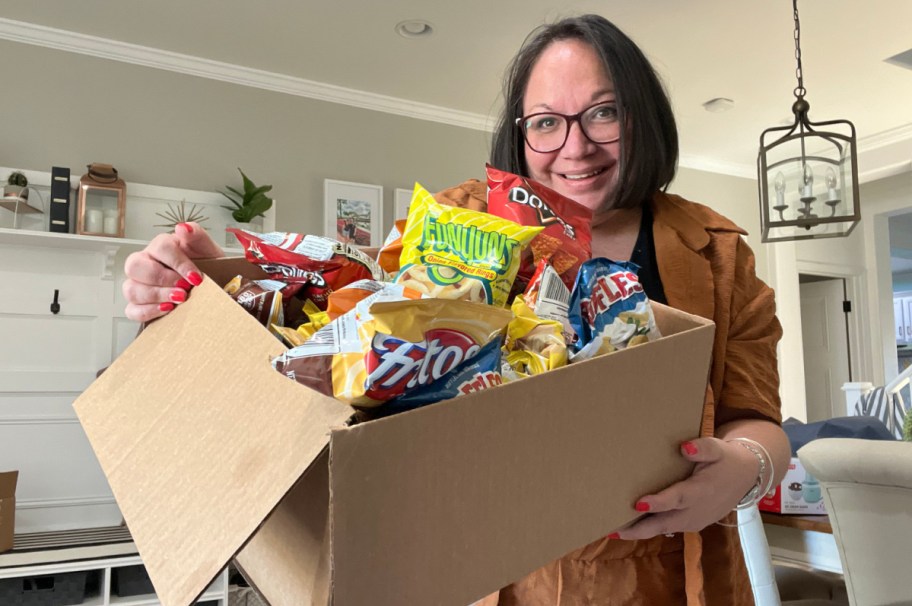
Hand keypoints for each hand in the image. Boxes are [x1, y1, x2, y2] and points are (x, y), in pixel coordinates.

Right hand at [122, 222, 223, 321]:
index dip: (178, 264)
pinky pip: (132, 310)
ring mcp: (139, 283)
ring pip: (131, 289)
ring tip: (179, 300)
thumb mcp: (208, 250)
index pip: (160, 248)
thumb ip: (197, 236)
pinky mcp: (140, 304)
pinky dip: (148, 312)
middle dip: (162, 279)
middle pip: (134, 266)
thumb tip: (183, 228)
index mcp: (161, 246)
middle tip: (184, 289)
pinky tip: (167, 309)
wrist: (215, 284)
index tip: (196, 277)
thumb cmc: (207, 265)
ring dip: (156, 296)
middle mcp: (145, 262)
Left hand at [610, 438, 759, 539]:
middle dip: (637, 529)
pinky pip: (667, 528)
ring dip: (639, 531)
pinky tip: (630, 525)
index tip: (638, 504)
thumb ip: (703, 448)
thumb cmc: (726, 460)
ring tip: (612, 530)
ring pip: (662, 529)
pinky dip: (649, 529)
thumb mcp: (718, 449)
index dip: (658, 503)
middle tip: (611, 530)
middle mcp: (695, 511)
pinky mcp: (691, 525)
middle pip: (663, 523)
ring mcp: (693, 521)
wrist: (746, 477)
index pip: (676, 499)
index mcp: (700, 491)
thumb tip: (685, 447)